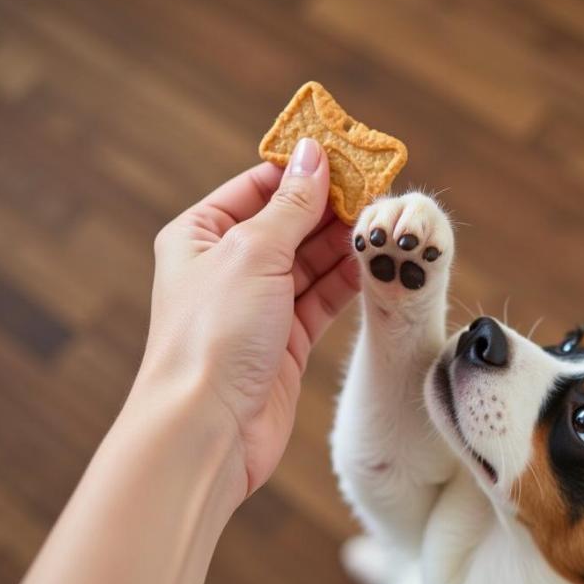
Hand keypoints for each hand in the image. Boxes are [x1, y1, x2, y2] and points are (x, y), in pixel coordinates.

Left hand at [139, 138, 358, 500]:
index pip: (259, 186)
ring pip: (310, 262)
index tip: (350, 157)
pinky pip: (322, 300)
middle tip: (380, 190)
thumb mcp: (253, 252)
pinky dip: (347, 282)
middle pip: (289, 223)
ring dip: (344, 244)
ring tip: (383, 223)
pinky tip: (373, 262)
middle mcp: (227, 267)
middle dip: (331, 208)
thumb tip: (314, 155)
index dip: (303, 171)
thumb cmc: (213, 335)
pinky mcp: (285, 341)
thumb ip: (290, 205)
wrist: (208, 428)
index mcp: (200, 235)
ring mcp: (257, 306)